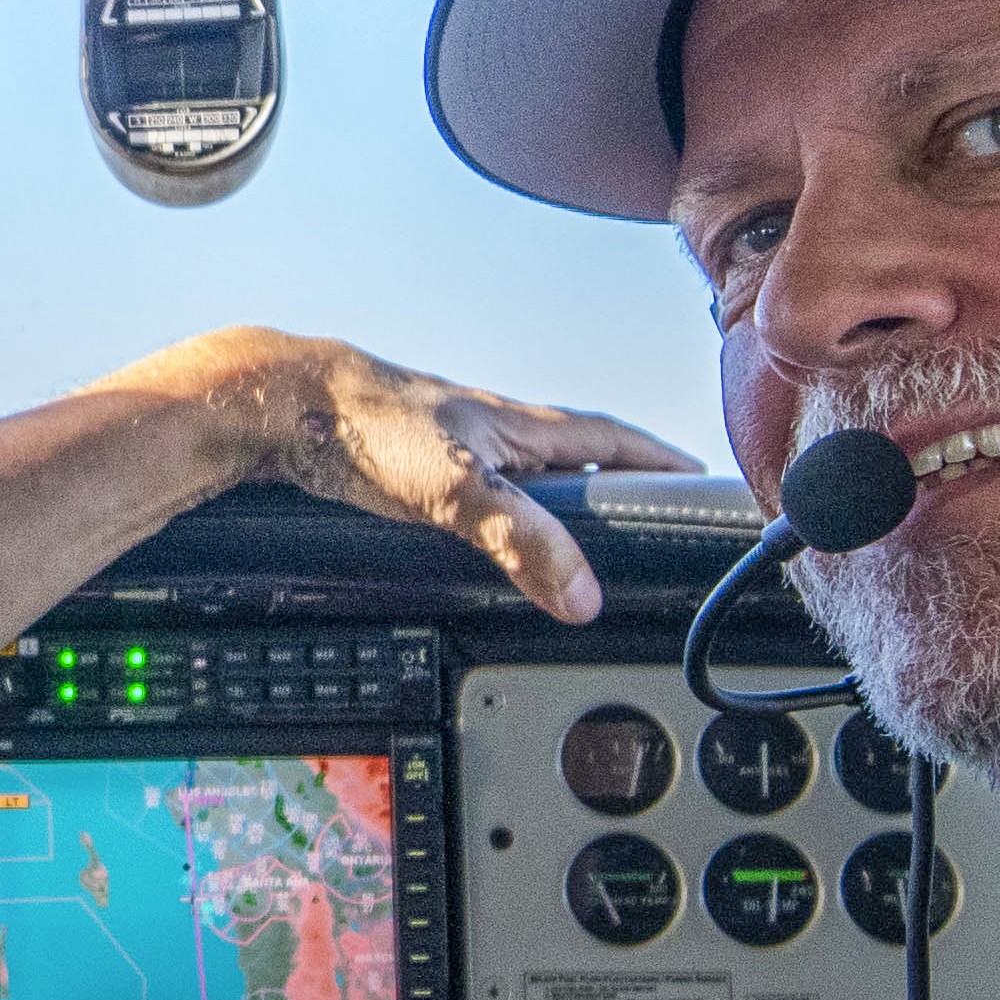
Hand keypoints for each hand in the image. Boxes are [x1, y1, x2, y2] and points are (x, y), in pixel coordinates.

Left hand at [91, 328, 697, 621]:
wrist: (288, 406)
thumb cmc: (368, 426)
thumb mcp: (457, 490)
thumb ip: (523, 540)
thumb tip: (583, 594)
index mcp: (532, 427)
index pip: (625, 443)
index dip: (670, 467)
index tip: (711, 488)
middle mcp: (508, 434)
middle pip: (592, 464)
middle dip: (631, 493)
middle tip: (666, 530)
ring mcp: (470, 451)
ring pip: (543, 483)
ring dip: (574, 511)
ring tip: (599, 551)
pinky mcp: (430, 471)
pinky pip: (497, 499)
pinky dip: (519, 524)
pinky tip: (507, 547)